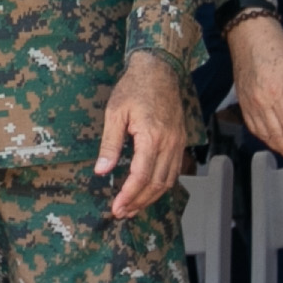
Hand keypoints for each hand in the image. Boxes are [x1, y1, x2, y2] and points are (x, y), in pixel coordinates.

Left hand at [95, 51, 191, 217]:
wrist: (159, 70)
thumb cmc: (134, 87)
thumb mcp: (114, 113)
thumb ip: (110, 145)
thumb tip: (102, 171)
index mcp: (152, 136)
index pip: (142, 176)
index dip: (129, 195)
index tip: (117, 207)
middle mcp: (169, 143)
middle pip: (157, 184)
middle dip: (139, 201)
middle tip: (122, 212)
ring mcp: (178, 143)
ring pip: (168, 180)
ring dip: (151, 197)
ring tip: (133, 207)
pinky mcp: (180, 141)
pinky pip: (174, 170)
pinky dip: (162, 185)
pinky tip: (149, 191)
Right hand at [226, 14, 282, 165]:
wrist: (249, 33)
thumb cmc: (276, 46)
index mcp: (277, 92)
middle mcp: (260, 101)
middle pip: (277, 134)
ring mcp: (249, 102)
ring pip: (263, 133)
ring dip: (278, 147)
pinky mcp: (243, 101)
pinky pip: (253, 126)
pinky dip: (264, 137)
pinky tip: (273, 141)